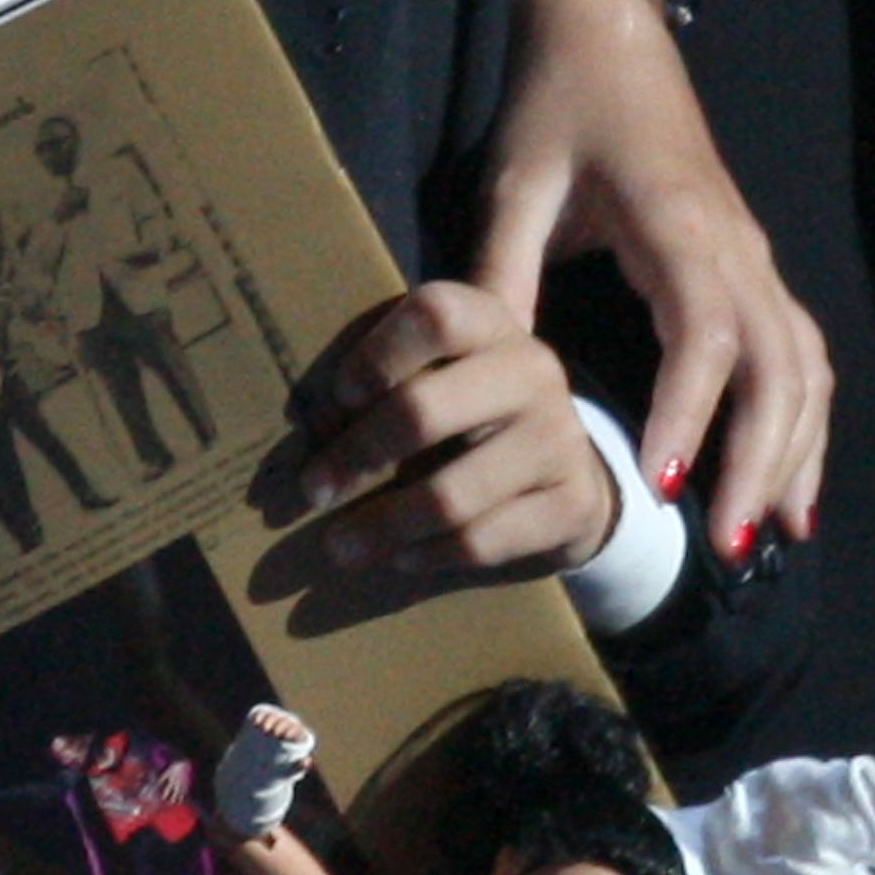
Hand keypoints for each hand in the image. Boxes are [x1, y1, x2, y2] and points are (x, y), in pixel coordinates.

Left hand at [298, 281, 616, 589]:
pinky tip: (400, 559)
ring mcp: (558, 438)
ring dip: (382, 527)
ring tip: (338, 546)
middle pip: (422, 410)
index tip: (339, 398)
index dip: (376, 356)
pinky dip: (429, 555)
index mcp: (490, 322)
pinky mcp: (570, 503)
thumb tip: (304, 406)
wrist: (565, 466)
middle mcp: (532, 371)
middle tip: (313, 490)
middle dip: (355, 456)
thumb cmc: (470, 405)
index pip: (434, 315)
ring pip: (449, 495)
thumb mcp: (441, 361)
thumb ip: (382, 357)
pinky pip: (481, 541)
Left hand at [473, 0, 830, 551]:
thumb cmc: (557, 101)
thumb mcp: (514, 181)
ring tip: (773, 536)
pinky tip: (791, 488)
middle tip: (728, 543)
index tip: (657, 480)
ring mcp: (753, 253)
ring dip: (793, 450)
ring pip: (803, 365)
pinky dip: (804, 422)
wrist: (608, 26)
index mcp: (677, 224)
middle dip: (759, 460)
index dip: (685, 412)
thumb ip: (501, 270)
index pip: (701, 333)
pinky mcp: (752, 262)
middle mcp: (735, 245)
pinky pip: (800, 352)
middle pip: (777, 367)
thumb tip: (479, 368)